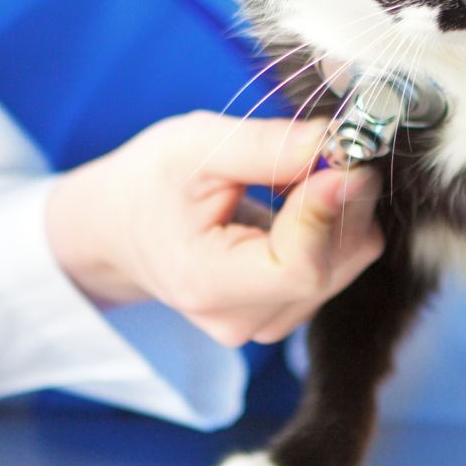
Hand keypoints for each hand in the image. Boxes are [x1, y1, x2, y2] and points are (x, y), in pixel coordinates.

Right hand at [47, 113, 384, 345]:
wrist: (120, 226)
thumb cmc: (149, 183)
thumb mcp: (192, 146)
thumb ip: (266, 147)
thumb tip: (333, 143)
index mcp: (208, 283)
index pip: (300, 267)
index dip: (329, 210)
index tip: (341, 156)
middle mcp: (241, 319)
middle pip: (333, 264)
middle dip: (342, 199)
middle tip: (325, 147)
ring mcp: (264, 323)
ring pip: (345, 263)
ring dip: (338, 210)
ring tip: (290, 176)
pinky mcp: (283, 312)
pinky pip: (337, 265)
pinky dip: (330, 225)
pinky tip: (294, 202)